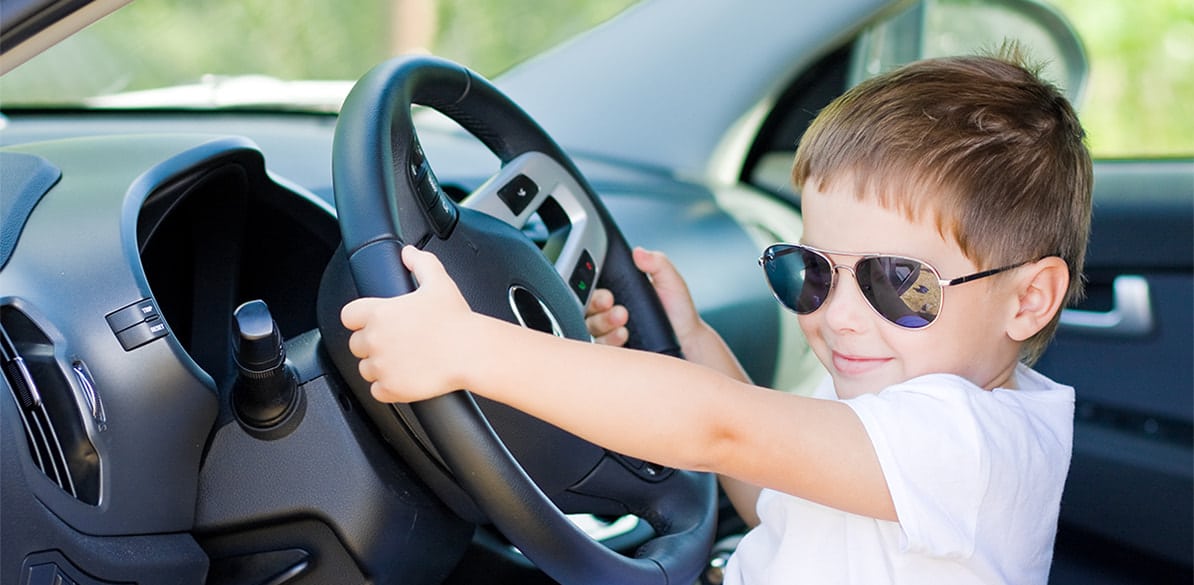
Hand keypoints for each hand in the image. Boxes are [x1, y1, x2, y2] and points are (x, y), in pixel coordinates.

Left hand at [341, 246, 474, 402]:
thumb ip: (421, 262)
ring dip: (378, 366)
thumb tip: (409, 253)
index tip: (373, 322)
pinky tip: (404, 377)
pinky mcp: (391, 388)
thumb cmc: (456, 320)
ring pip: (365, 369)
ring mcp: (381, 366)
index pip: (348, 316)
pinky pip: (376, 391)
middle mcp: (374, 340)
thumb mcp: (439, 282)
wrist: (471, 352)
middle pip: (356, 344)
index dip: (360, 319)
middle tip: (396, 342)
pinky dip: (387, 388)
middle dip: (372, 344)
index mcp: (378, 313)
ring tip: (402, 360)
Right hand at [583, 247, 702, 347]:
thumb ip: (657, 263)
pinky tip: (623, 335)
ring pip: (591, 326)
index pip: (595, 286)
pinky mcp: (613, 349)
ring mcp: (610, 330)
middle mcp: (610, 310)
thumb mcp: (671, 282)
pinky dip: (608, 340)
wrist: (688, 341)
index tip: (609, 292)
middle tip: (612, 303)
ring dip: (604, 322)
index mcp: (620, 291)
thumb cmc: (678, 312)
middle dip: (597, 305)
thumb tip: (639, 252)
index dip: (595, 287)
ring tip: (623, 321)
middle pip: (588, 307)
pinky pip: (599, 346)